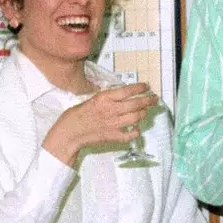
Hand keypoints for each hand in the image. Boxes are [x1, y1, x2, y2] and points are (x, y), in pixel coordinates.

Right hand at [42, 83, 156, 165]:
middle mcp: (111, 110)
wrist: (69, 133)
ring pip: (136, 117)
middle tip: (154, 99)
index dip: (140, 88)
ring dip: (143, 113)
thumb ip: (107, 98)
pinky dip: (136, 131)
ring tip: (145, 111)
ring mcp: (113, 124)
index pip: (127, 91)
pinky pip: (130, 134)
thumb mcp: (91, 99)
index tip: (146, 86)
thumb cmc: (76, 115)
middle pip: (136, 104)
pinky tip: (136, 128)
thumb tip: (122, 95)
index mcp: (104, 98)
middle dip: (148, 100)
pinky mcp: (113, 136)